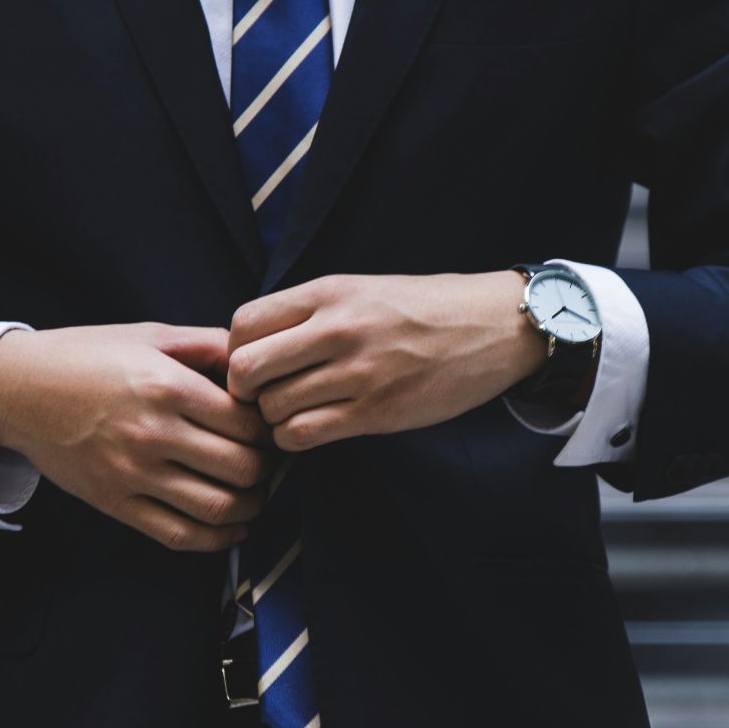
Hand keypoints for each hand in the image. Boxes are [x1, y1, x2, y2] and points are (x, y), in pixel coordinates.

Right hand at [0, 322, 277, 551]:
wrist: (19, 390)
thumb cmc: (87, 356)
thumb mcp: (150, 335)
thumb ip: (207, 345)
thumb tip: (256, 361)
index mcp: (167, 386)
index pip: (247, 422)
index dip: (269, 427)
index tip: (269, 425)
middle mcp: (153, 433)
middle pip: (242, 468)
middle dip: (266, 468)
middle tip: (268, 460)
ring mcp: (133, 474)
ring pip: (218, 508)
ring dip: (250, 506)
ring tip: (255, 493)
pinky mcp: (115, 503)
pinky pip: (179, 535)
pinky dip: (217, 540)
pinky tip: (232, 527)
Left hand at [226, 272, 546, 451]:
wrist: (493, 326)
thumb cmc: (423, 308)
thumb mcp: (361, 289)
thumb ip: (309, 312)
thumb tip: (251, 344)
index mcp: (329, 292)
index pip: (243, 323)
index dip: (235, 350)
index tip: (254, 363)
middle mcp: (337, 329)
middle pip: (246, 369)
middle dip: (245, 390)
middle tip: (264, 395)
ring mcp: (357, 373)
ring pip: (272, 409)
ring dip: (273, 418)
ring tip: (295, 412)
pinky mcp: (376, 412)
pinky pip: (303, 434)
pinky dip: (295, 438)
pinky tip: (312, 428)